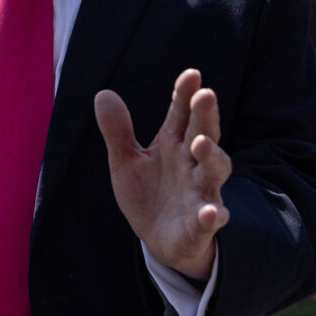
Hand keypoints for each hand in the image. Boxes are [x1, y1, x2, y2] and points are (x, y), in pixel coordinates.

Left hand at [94, 69, 230, 280]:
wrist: (161, 241)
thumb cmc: (149, 195)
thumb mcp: (126, 162)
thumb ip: (117, 131)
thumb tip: (103, 93)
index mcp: (173, 145)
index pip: (181, 114)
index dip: (185, 94)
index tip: (192, 74)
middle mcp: (191, 164)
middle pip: (204, 135)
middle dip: (205, 116)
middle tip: (206, 94)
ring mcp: (200, 193)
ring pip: (213, 171)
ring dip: (211, 157)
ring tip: (200, 144)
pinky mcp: (200, 224)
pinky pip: (210, 218)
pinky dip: (212, 214)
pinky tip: (211, 211)